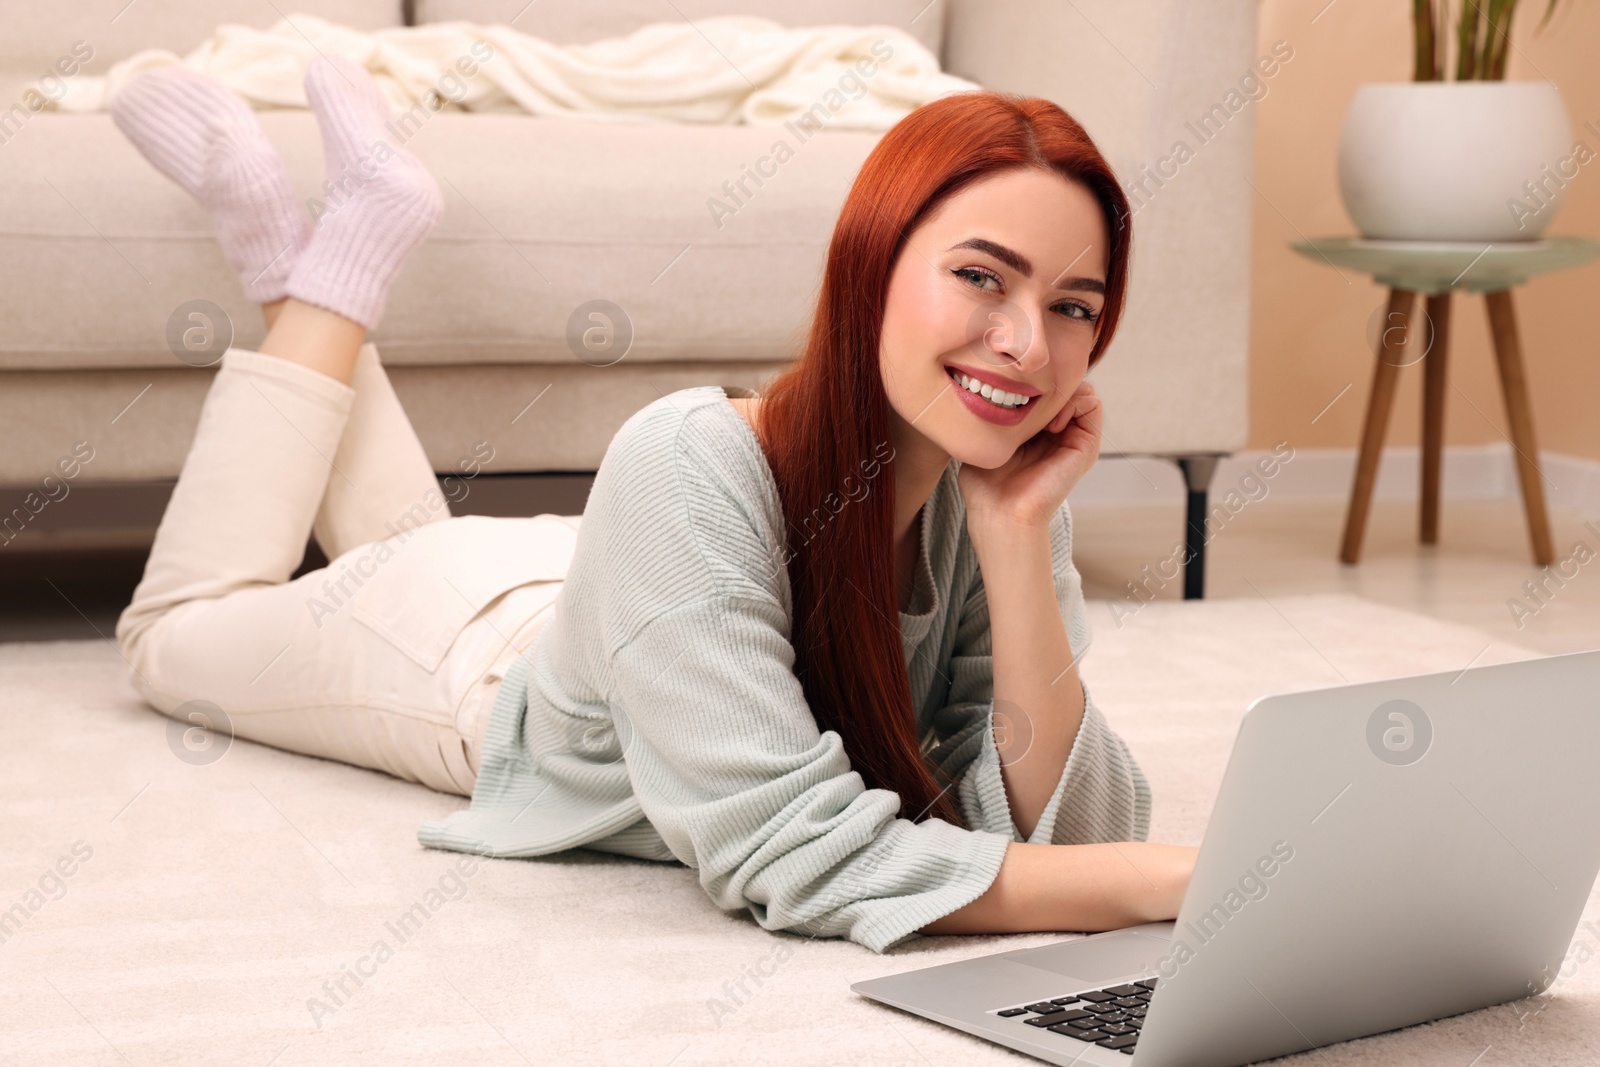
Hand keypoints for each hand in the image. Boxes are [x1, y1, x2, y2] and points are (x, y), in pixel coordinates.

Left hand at [958, 379, 1102, 532]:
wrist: (1002, 514)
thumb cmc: (986, 485)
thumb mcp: (984, 439)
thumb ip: (991, 415)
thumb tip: (990, 388)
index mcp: (1035, 431)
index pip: (1044, 388)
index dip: (1031, 382)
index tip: (1011, 395)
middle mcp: (1057, 433)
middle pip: (1064, 385)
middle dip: (1048, 383)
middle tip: (1029, 403)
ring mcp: (1074, 438)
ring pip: (1081, 390)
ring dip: (1062, 392)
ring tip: (1042, 415)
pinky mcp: (1087, 446)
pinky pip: (1093, 403)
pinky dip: (1074, 402)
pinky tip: (1052, 424)